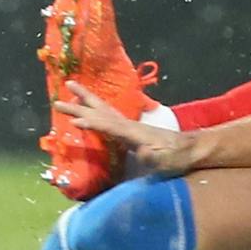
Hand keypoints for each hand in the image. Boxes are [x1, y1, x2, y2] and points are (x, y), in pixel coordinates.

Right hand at [54, 81, 199, 174]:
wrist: (192, 149)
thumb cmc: (179, 157)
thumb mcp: (167, 161)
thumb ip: (154, 157)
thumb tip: (142, 152)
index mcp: (134, 133)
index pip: (110, 126)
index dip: (93, 123)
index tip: (75, 120)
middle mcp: (129, 125)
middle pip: (101, 112)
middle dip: (80, 106)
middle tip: (58, 99)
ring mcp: (130, 126)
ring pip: (104, 110)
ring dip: (87, 100)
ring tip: (70, 88)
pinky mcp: (132, 131)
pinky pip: (108, 117)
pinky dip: (96, 110)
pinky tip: (90, 109)